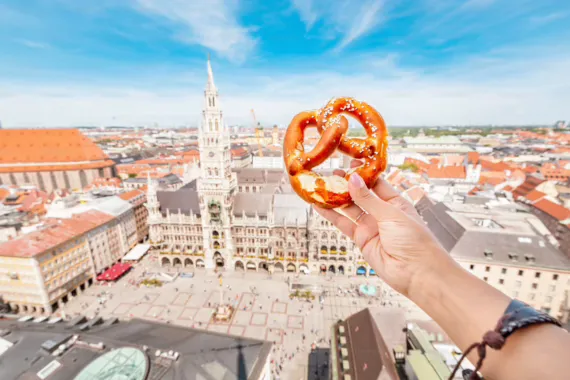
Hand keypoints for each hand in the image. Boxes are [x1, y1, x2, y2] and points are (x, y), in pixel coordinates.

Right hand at [314, 160, 449, 296]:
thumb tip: (353, 180)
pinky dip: (331, 215)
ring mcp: (371, 226)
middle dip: (346, 185)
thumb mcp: (391, 214)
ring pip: (350, 208)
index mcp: (396, 202)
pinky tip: (320, 206)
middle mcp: (383, 213)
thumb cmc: (415, 242)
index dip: (362, 174)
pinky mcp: (362, 240)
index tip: (348, 165)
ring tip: (321, 187)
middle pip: (361, 194)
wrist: (417, 273)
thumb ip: (369, 199)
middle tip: (330, 174)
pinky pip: (344, 225)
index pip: (376, 183)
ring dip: (336, 198)